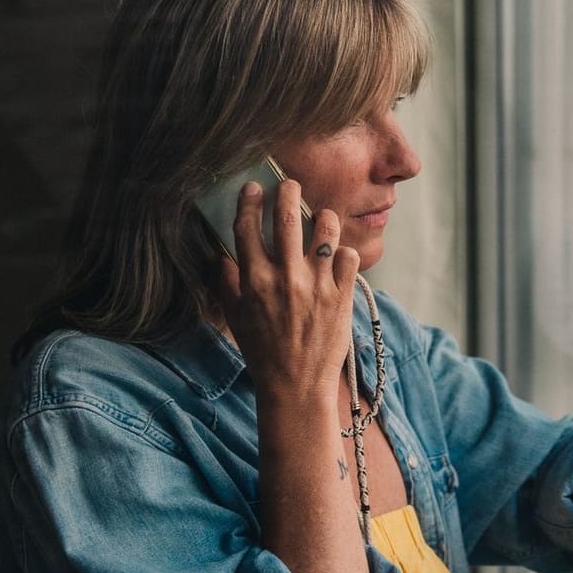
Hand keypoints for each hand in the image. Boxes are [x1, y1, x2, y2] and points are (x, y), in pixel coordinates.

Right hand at [212, 178, 360, 427]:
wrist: (296, 387)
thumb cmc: (263, 353)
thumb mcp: (236, 318)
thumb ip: (228, 284)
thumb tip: (222, 256)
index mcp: (254, 281)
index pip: (248, 228)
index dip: (249, 201)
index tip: (253, 187)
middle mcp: (285, 278)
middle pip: (288, 217)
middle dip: (288, 192)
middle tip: (290, 185)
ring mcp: (317, 285)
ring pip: (326, 228)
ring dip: (324, 218)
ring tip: (322, 220)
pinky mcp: (342, 296)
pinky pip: (350, 256)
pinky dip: (345, 253)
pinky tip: (338, 258)